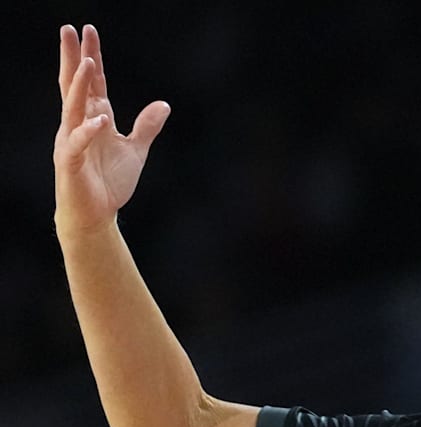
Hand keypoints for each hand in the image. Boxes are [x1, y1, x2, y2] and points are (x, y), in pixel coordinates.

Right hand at [53, 24, 170, 235]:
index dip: (92, 57)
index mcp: (93, 118)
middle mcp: (78, 124)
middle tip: (69, 29)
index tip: (90, 31)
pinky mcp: (70, 162)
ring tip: (89, 62)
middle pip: (74, 85)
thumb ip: (146, 126)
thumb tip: (163, 104)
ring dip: (80, 85)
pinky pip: (78, 142)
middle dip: (73, 58)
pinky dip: (89, 130)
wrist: (96, 215)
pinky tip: (101, 119)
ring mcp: (71, 141)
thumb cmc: (110, 182)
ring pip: (73, 107)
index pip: (92, 82)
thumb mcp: (135, 149)